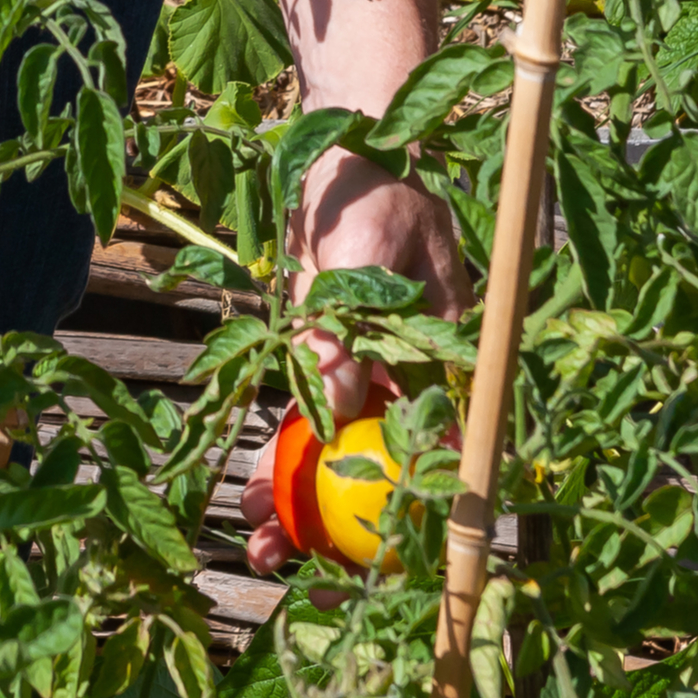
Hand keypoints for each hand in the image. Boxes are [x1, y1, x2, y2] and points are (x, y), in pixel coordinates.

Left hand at [237, 142, 468, 575]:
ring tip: (259, 544)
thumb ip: (346, 325)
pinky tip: (252, 500)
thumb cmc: (373, 187)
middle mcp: (411, 372)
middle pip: (382, 460)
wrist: (342, 142)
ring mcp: (367, 368)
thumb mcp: (365, 248)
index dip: (408, 500)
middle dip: (339, 516)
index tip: (373, 545)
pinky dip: (281, 456)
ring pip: (339, 451)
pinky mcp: (325, 356)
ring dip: (301, 499)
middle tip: (288, 555)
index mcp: (444, 352)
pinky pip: (305, 419)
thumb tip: (335, 405)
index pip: (439, 441)